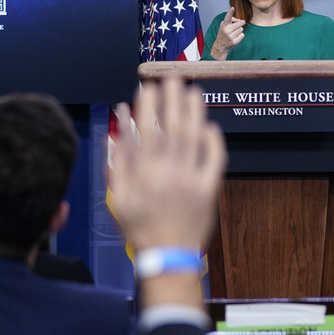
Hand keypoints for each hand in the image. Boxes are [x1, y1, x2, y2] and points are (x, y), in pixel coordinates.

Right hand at [108, 77, 226, 250]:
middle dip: (173, 99)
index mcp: (146, 172)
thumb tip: (118, 133)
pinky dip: (213, 141)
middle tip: (173, 78)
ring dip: (194, 112)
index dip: (148, 106)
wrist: (168, 257)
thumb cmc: (140, 227)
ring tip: (193, 92)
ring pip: (195, 138)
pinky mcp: (210, 188)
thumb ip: (118, 164)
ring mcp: (192, 178)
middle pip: (173, 127)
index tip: (147, 87)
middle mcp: (170, 171)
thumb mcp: (119, 197)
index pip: (147, 130)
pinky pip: (215, 159)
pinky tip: (209, 126)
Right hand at [209, 7, 245, 59]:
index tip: (232, 8)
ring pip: (241, 29)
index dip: (230, 12)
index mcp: (224, 25)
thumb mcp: (223, 26)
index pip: (228, 17)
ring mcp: (231, 36)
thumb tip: (240, 20)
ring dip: (239, 30)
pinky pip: (242, 35)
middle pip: (239, 23)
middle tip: (242, 22)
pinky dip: (240, 35)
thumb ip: (230, 20)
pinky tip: (236, 37)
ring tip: (234, 33)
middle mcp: (227, 30)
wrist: (220, 46)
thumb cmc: (223, 34)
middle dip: (241, 22)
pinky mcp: (235, 42)